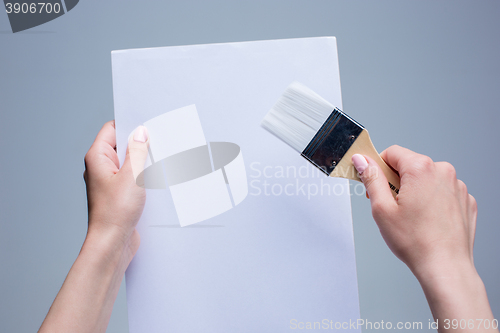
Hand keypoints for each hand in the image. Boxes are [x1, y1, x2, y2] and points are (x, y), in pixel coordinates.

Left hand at [39, 121, 148, 332]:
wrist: (112, 244)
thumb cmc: (116, 212)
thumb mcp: (132, 176)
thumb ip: (137, 151)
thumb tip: (141, 132)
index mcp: (98, 158)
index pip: (112, 129)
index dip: (130, 124)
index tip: (148, 124)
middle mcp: (101, 168)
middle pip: (122, 145)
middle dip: (140, 144)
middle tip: (159, 142)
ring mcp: (110, 181)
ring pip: (130, 163)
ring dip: (144, 162)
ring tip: (159, 162)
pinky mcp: (120, 194)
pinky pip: (133, 178)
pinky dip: (144, 176)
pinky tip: (157, 179)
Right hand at [351, 146, 496, 331]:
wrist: (445, 267)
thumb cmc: (415, 241)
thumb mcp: (382, 208)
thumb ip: (371, 178)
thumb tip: (362, 160)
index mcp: (421, 169)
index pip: (392, 152)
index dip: (378, 167)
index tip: (374, 183)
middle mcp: (443, 171)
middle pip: (410, 165)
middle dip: (397, 181)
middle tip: (391, 206)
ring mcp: (457, 186)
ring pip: (427, 179)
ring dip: (416, 190)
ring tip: (411, 216)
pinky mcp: (465, 200)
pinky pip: (442, 191)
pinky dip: (432, 200)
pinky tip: (427, 220)